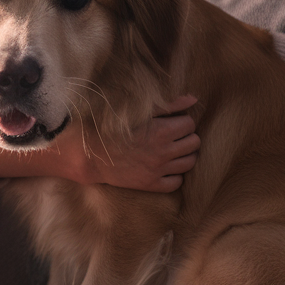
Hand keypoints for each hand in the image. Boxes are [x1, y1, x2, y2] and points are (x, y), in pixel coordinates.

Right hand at [0, 94, 199, 191]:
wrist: (90, 154)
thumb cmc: (111, 127)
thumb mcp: (140, 111)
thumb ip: (169, 104)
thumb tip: (194, 99)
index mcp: (162, 131)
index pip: (190, 124)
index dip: (181, 120)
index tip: (170, 120)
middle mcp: (164, 152)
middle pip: (194, 143)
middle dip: (185, 136)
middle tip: (171, 134)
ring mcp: (158, 171)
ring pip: (190, 162)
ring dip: (183, 154)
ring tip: (170, 149)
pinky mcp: (151, 185)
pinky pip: (177, 182)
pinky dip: (174, 174)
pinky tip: (163, 166)